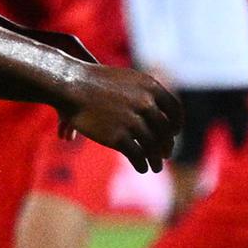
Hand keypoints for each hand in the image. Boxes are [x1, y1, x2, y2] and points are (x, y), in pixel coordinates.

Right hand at [53, 57, 181, 173]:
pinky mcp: (118, 137)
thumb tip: (161, 114)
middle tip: (166, 154)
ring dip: (156, 160)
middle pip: (164, 131)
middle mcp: (145, 103)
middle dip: (166, 145)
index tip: (174, 134)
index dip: (176, 125)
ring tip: (156, 166)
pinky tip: (142, 168)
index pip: (174, 110)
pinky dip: (141, 164)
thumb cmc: (96, 82)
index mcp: (151, 87)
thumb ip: (145, 93)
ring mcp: (132, 121)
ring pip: (152, 146)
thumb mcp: (127, 79)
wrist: (71, 85)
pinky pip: (137, 155)